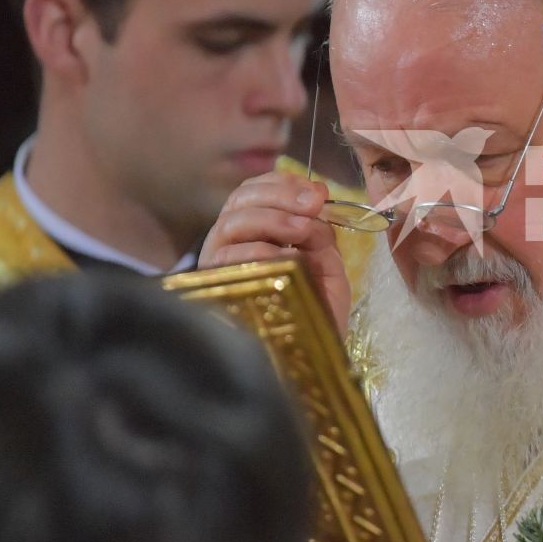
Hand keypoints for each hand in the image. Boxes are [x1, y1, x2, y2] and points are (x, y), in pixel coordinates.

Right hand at [200, 171, 351, 333]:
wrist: (312, 358)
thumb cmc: (316, 310)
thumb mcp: (327, 263)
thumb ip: (320, 231)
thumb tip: (315, 197)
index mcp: (256, 231)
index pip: (255, 191)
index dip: (283, 183)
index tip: (316, 191)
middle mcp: (231, 243)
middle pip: (240, 200)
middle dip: (280, 195)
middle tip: (313, 204)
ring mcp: (220, 264)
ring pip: (232, 223)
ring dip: (273, 219)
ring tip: (303, 231)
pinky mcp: (215, 287)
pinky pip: (229, 256)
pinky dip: (261, 249)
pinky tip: (287, 258)